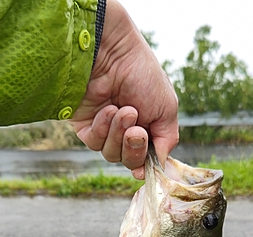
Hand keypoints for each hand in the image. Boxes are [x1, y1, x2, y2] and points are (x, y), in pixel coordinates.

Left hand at [69, 0, 178, 178]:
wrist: (112, 52)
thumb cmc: (143, 75)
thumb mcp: (166, 109)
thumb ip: (166, 141)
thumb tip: (159, 168)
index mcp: (147, 128)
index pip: (147, 159)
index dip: (146, 165)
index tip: (146, 166)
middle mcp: (125, 131)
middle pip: (129, 161)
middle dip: (134, 149)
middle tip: (136, 130)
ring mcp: (105, 129)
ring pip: (111, 154)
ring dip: (118, 134)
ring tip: (122, 110)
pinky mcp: (85, 126)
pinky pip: (93, 143)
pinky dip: (102, 129)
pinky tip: (107, 110)